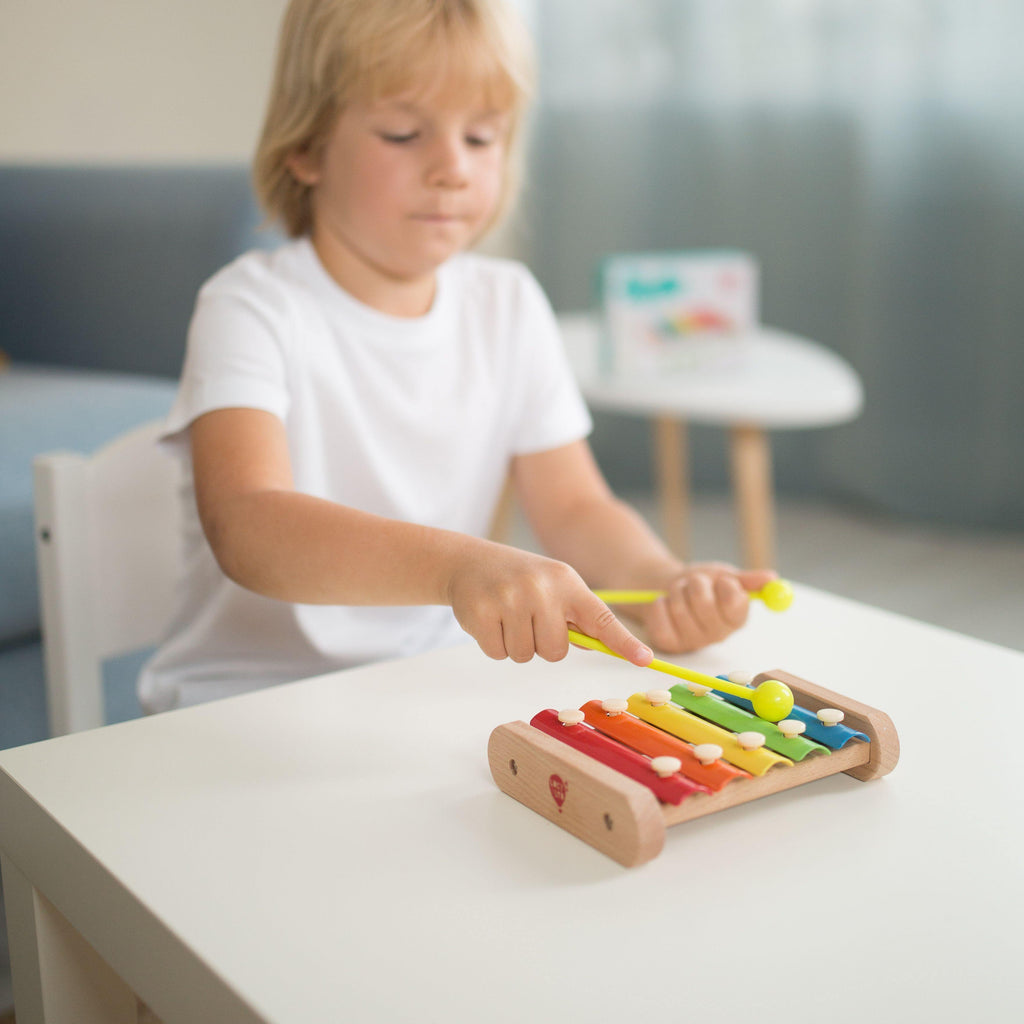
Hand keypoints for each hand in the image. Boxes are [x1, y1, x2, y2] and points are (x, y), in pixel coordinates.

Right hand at [447, 544, 652, 666]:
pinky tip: (490, 618)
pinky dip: (494, 644)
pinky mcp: (483, 614)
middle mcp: (542, 588)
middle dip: (541, 643)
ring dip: (516, 644)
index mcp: (567, 582)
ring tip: (507, 615)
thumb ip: (576, 615)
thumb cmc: (519, 577)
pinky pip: (499, 654)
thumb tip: (599, 643)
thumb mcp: (553, 585)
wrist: (468, 561)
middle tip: (526, 617)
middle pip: (556, 651)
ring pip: (526, 655)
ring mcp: (511, 600)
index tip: (646, 660)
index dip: (624, 642)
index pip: (601, 618)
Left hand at [640, 563, 777, 652]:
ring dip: (677, 590)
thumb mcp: (724, 576)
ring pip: (680, 607)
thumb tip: (773, 578)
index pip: (735, 602)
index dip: (725, 585)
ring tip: (680, 591)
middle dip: (696, 584)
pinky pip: (661, 616)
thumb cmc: (700, 584)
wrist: (667, 588)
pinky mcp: (669, 643)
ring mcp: (693, 641)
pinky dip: (660, 603)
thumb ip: (747, 580)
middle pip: (704, 604)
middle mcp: (717, 635)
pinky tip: (665, 603)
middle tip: (694, 582)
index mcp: (736, 618)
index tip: (720, 579)